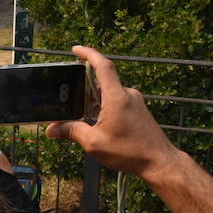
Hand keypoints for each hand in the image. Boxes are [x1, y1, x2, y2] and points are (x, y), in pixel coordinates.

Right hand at [47, 46, 178, 175]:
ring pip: (109, 93)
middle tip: (69, 94)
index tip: (76, 49)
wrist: (159, 162)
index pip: (103, 66)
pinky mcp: (139, 111)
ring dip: (95, 100)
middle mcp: (128, 95)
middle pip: (102, 81)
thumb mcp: (94, 143)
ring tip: (82, 115)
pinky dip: (105, 107)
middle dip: (85, 86)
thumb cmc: (129, 151)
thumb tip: (52, 129)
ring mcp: (135, 102)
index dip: (88, 54)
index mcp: (116, 97)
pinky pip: (118, 101)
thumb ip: (71, 131)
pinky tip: (98, 123)